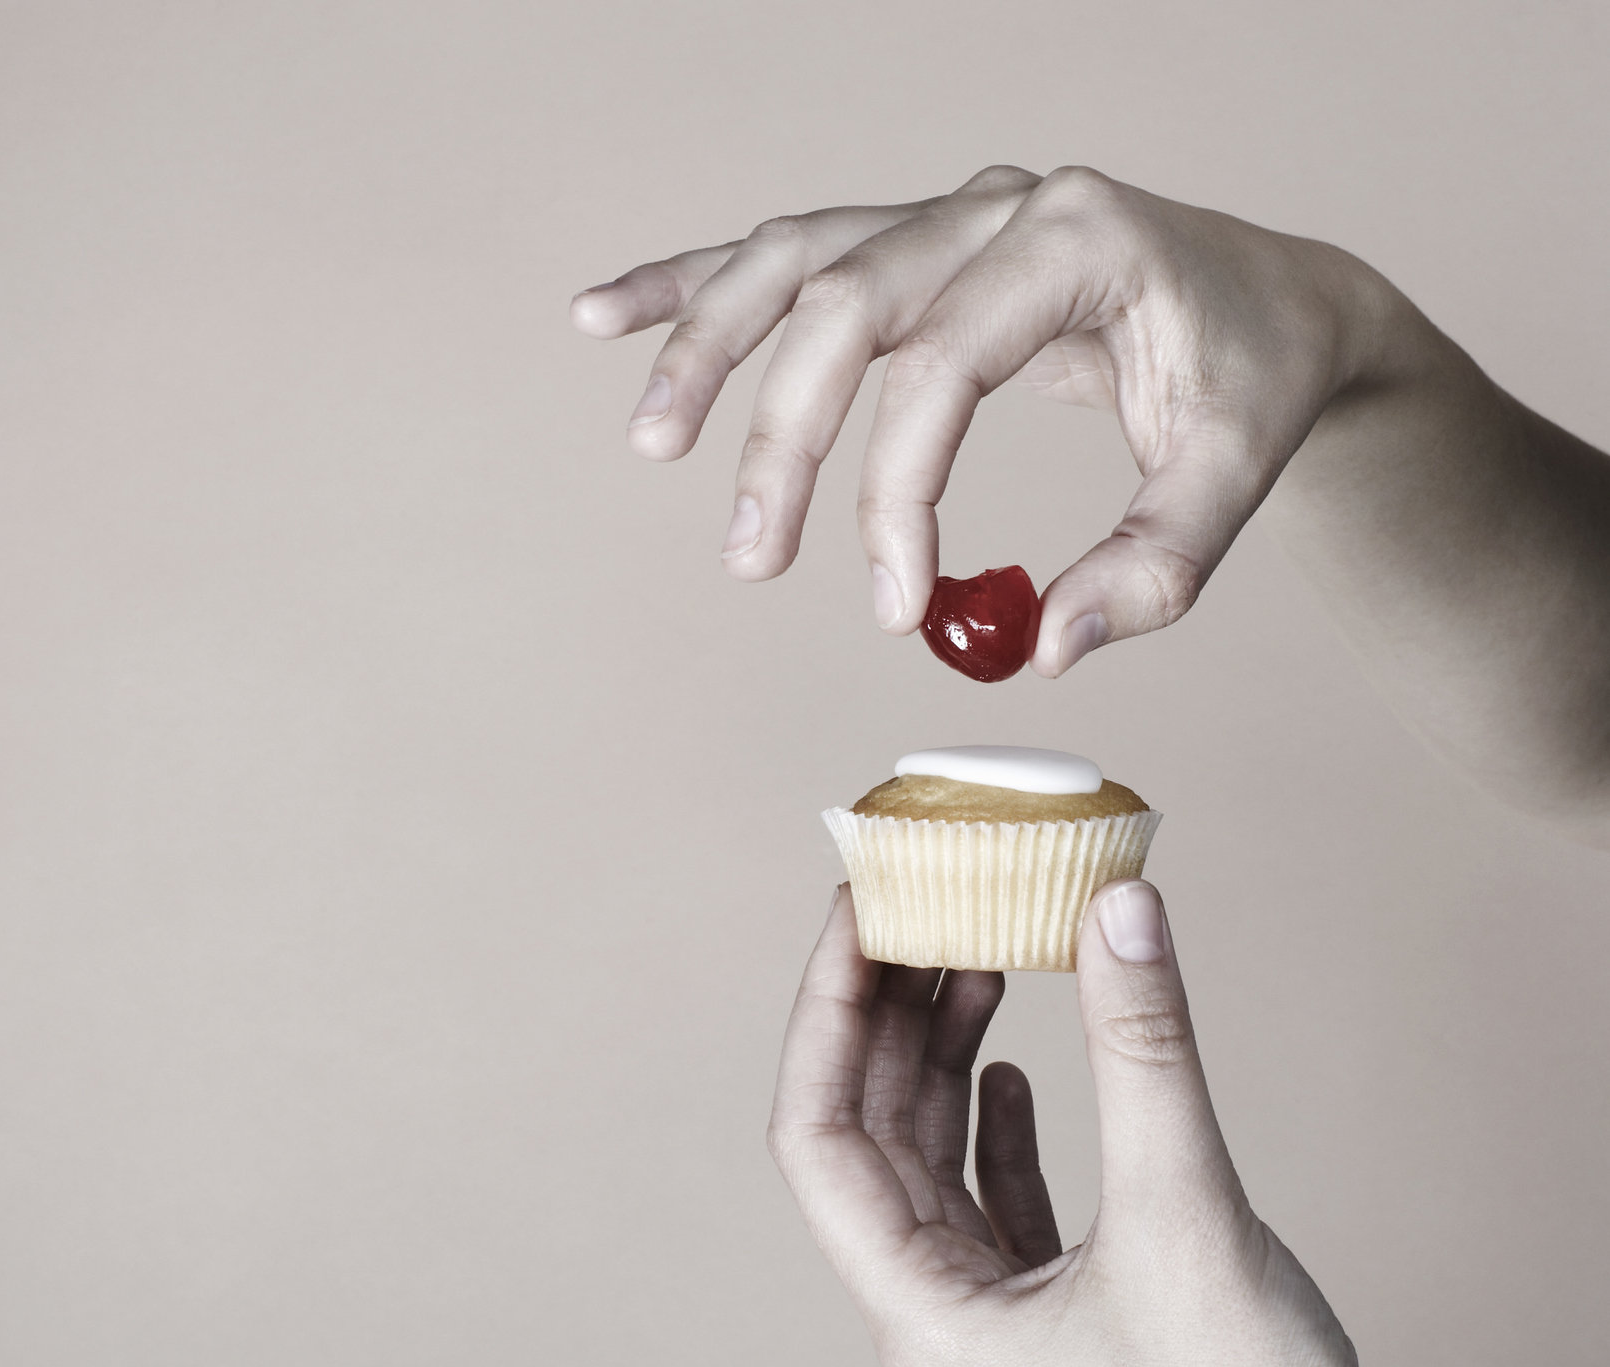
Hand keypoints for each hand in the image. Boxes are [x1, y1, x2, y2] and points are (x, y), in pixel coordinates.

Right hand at [569, 166, 1390, 671]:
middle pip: (841, 302)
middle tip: (751, 559)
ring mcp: (943, 215)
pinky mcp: (911, 245)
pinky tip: (605, 316)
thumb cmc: (1252, 376)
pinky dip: (691, 285)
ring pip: (790, 261)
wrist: (1274, 300)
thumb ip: (1156, 564)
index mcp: (1078, 236)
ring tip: (652, 442)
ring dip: (706, 349)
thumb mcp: (1236, 471)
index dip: (901, 492)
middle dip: (784, 440)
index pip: (948, 364)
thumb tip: (1045, 648)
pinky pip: (783, 253)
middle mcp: (995, 205)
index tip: (898, 607)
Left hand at [767, 881, 1480, 1366]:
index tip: (853, 916)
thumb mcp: (1184, 1211)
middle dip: (887, 1015)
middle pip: (871, 1132)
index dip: (825, 1015)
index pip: (817, 1133)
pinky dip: (999, 1121)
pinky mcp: (1062, 1307)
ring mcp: (998, 1312)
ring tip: (973, 954)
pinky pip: (998, 1192)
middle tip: (916, 909)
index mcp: (923, 1309)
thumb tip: (1118, 910)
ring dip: (946, 1055)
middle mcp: (939, 1311)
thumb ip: (1144, 1052)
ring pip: (935, 1155)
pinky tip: (1017, 1063)